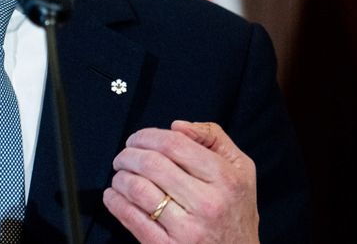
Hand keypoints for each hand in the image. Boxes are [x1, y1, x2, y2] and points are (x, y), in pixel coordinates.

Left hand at [102, 121, 257, 242]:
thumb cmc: (237, 212)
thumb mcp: (241, 169)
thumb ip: (213, 138)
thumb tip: (178, 127)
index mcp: (224, 179)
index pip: (174, 144)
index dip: (147, 136)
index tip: (137, 139)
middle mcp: (207, 203)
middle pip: (151, 164)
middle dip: (128, 155)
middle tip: (124, 156)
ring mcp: (187, 229)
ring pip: (138, 189)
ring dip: (120, 177)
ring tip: (121, 176)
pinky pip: (132, 219)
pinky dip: (115, 202)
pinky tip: (114, 196)